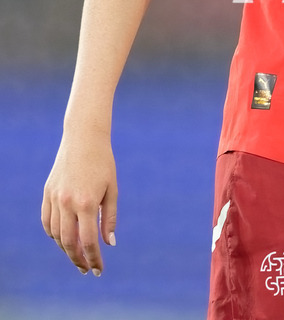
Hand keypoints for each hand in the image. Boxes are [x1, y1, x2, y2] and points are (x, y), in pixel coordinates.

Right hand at [41, 130, 117, 274]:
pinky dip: (54, 234)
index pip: (87, 242)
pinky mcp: (47, 192)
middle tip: (86, 269)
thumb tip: (109, 244)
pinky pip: (47, 221)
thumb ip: (109, 218)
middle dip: (78, 260)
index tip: (98, 270)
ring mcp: (54, 198)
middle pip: (69, 243)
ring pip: (56, 235)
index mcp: (86, 203)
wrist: (83, 137)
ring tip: (77, 255)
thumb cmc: (103, 162)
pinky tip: (63, 238)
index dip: (93, 259)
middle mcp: (67, 203)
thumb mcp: (112, 189)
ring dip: (66, 249)